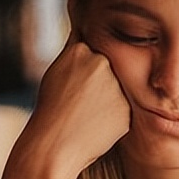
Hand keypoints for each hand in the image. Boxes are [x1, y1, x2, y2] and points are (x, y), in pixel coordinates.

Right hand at [21, 37, 129, 174]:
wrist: (54, 146)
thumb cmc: (50, 110)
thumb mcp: (56, 71)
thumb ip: (76, 53)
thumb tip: (86, 32)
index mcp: (80, 50)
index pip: (91, 52)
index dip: (81, 71)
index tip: (73, 84)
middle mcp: (102, 63)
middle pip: (106, 70)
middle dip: (97, 83)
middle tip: (79, 103)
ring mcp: (117, 86)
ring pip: (116, 90)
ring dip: (106, 100)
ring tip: (85, 115)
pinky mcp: (127, 109)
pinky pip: (122, 109)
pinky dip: (112, 117)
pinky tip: (95, 125)